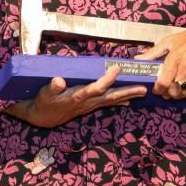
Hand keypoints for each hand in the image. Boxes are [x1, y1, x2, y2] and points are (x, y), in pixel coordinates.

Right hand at [6, 65, 146, 127]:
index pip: (95, 88)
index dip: (107, 79)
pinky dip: (119, 101)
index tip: (117, 68)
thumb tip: (59, 80)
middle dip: (127, 92)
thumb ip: (52, 87)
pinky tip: (129, 101)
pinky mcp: (88, 106)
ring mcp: (89, 106)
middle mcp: (86, 103)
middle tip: (144, 88)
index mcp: (77, 97)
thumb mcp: (43, 94)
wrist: (41, 118)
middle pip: (110, 97)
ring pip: (111, 100)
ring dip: (127, 96)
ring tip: (142, 92)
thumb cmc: (43, 102)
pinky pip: (107, 103)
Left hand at [135, 23, 185, 99]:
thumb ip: (153, 52)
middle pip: (174, 90)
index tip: (156, 90)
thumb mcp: (170, 41)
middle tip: (165, 91)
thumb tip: (139, 58)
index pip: (163, 81)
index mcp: (176, 57)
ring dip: (178, 95)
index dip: (158, 89)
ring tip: (175, 91)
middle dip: (167, 93)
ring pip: (185, 93)